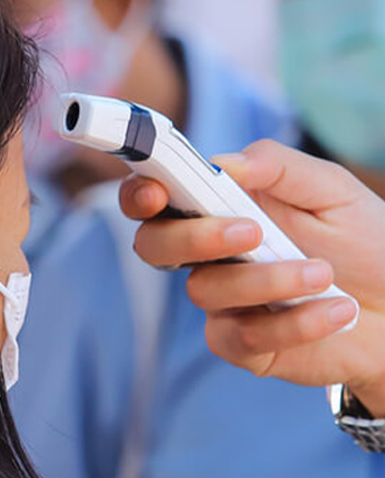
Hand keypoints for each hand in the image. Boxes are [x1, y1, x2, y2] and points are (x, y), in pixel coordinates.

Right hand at [119, 140, 384, 416]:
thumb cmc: (363, 241)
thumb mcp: (329, 190)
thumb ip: (276, 167)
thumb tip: (222, 161)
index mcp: (221, 209)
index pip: (159, 199)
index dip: (141, 194)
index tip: (158, 193)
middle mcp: (211, 254)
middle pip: (155, 246)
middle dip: (193, 237)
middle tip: (250, 232)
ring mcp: (223, 300)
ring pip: (205, 290)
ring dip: (265, 280)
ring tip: (323, 273)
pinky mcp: (242, 343)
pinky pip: (241, 337)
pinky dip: (292, 323)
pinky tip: (338, 312)